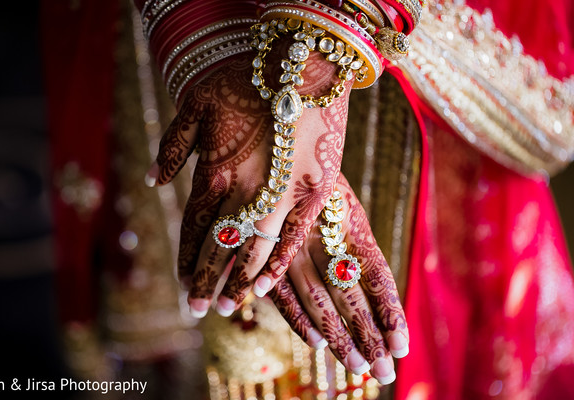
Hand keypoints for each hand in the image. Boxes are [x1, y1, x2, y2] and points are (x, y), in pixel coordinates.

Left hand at [152, 44, 352, 317]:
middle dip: (208, 280)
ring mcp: (278, 192)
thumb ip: (172, 147)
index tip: (182, 285)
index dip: (188, 259)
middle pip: (219, 247)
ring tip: (228, 306)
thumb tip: (153, 181)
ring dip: (238, 279)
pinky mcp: (311, 190)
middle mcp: (241, 189)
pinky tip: (264, 285)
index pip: (195, 228)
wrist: (300, 64)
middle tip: (198, 311)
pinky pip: (292, 235)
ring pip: (253, 248)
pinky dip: (276, 262)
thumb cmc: (245, 79)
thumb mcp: (195, 105)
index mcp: (213, 171)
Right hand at [268, 173, 408, 383]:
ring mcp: (295, 246)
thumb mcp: (343, 203)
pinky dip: (299, 319)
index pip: (376, 274)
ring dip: (338, 337)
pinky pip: (284, 292)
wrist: (277, 148)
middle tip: (383, 373)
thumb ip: (354, 243)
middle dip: (368, 336)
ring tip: (359, 367)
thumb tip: (374, 286)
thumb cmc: (319, 181)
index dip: (389, 310)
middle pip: (350, 296)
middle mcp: (325, 236)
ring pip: (319, 300)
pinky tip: (317, 343)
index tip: (402, 346)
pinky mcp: (268, 252)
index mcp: (351, 222)